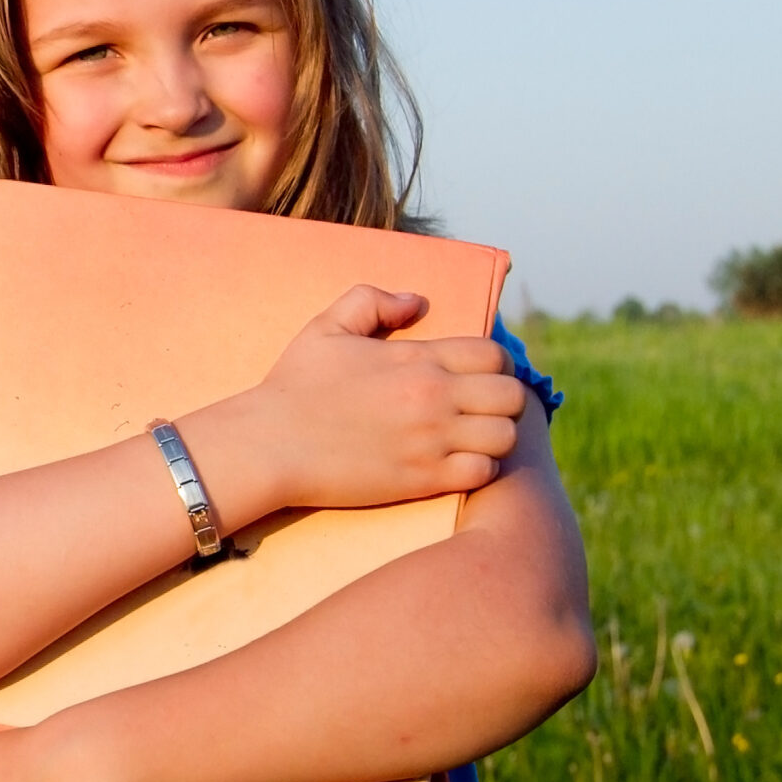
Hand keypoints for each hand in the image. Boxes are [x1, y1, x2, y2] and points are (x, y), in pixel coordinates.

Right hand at [229, 285, 526, 512]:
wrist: (270, 444)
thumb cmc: (294, 386)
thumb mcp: (326, 328)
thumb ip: (372, 302)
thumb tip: (416, 302)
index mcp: (416, 358)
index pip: (495, 355)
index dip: (494, 365)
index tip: (475, 377)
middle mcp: (432, 397)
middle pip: (511, 396)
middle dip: (502, 401)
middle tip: (479, 409)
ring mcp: (431, 441)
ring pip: (506, 437)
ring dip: (494, 437)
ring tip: (471, 438)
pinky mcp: (423, 479)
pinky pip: (483, 473)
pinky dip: (477, 469)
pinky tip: (453, 463)